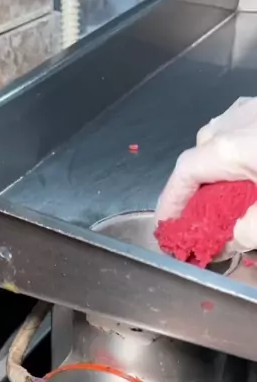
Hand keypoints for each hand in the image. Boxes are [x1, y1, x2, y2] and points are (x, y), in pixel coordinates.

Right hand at [156, 97, 256, 252]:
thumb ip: (247, 231)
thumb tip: (231, 241)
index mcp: (229, 147)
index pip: (183, 174)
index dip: (169, 202)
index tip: (165, 226)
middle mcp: (235, 121)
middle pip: (200, 154)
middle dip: (194, 186)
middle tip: (200, 218)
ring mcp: (252, 108)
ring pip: (221, 138)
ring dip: (217, 167)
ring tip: (228, 195)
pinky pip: (242, 129)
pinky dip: (238, 152)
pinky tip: (250, 170)